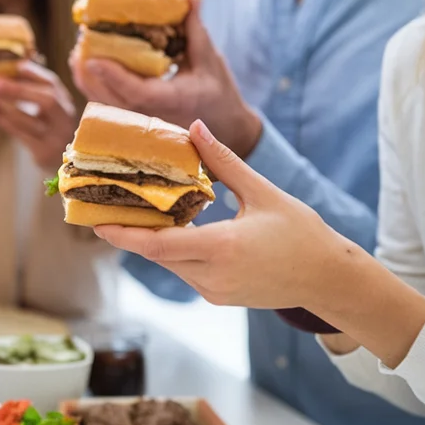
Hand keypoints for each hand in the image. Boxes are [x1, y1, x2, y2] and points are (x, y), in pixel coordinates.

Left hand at [0, 62, 76, 169]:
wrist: (56, 160)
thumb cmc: (45, 129)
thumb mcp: (43, 109)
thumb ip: (28, 92)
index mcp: (65, 102)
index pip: (53, 83)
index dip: (35, 73)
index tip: (15, 65)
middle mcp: (64, 119)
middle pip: (47, 101)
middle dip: (20, 89)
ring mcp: (56, 137)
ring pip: (30, 120)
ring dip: (5, 106)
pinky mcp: (43, 152)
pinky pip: (21, 135)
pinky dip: (3, 122)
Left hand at [71, 0, 263, 157]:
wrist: (224, 127)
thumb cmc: (219, 92)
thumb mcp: (210, 59)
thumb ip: (196, 29)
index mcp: (172, 100)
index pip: (137, 93)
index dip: (113, 77)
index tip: (93, 59)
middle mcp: (153, 115)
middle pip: (112, 100)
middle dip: (91, 74)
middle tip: (79, 45)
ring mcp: (142, 122)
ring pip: (106, 106)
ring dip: (87, 81)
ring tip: (77, 54)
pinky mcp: (136, 121)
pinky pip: (109, 107)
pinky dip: (95, 89)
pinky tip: (85, 69)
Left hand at [94, 120, 354, 310]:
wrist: (328, 279)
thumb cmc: (301, 233)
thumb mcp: (263, 192)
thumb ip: (224, 161)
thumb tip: (195, 127)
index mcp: (221, 248)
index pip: (157, 245)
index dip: (123, 234)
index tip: (96, 222)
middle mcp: (212, 275)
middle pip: (156, 253)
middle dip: (130, 231)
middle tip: (106, 205)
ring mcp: (214, 291)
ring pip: (169, 263)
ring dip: (153, 239)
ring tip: (133, 210)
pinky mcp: (218, 297)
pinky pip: (184, 271)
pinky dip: (173, 250)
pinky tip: (170, 227)